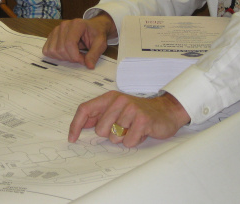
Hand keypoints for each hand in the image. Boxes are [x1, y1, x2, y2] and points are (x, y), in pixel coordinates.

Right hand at [42, 14, 115, 68]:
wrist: (93, 27)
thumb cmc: (96, 33)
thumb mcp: (101, 43)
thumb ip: (95, 54)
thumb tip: (89, 66)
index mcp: (77, 24)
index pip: (69, 44)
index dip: (76, 56)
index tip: (83, 60)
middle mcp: (64, 25)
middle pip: (61, 49)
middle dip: (71, 58)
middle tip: (80, 57)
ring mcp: (56, 30)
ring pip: (53, 51)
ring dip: (63, 57)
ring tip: (73, 54)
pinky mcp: (51, 35)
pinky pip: (47, 50)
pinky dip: (55, 56)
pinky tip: (65, 53)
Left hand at [68, 91, 190, 147]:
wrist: (167, 110)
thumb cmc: (139, 112)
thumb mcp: (117, 109)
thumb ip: (99, 115)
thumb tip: (80, 125)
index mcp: (110, 97)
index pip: (85, 109)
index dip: (76, 125)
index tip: (72, 138)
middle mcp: (119, 101)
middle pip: (100, 129)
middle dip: (110, 134)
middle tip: (123, 128)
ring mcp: (131, 110)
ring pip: (114, 138)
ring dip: (124, 138)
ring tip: (133, 129)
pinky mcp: (143, 120)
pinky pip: (129, 142)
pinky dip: (134, 141)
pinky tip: (141, 132)